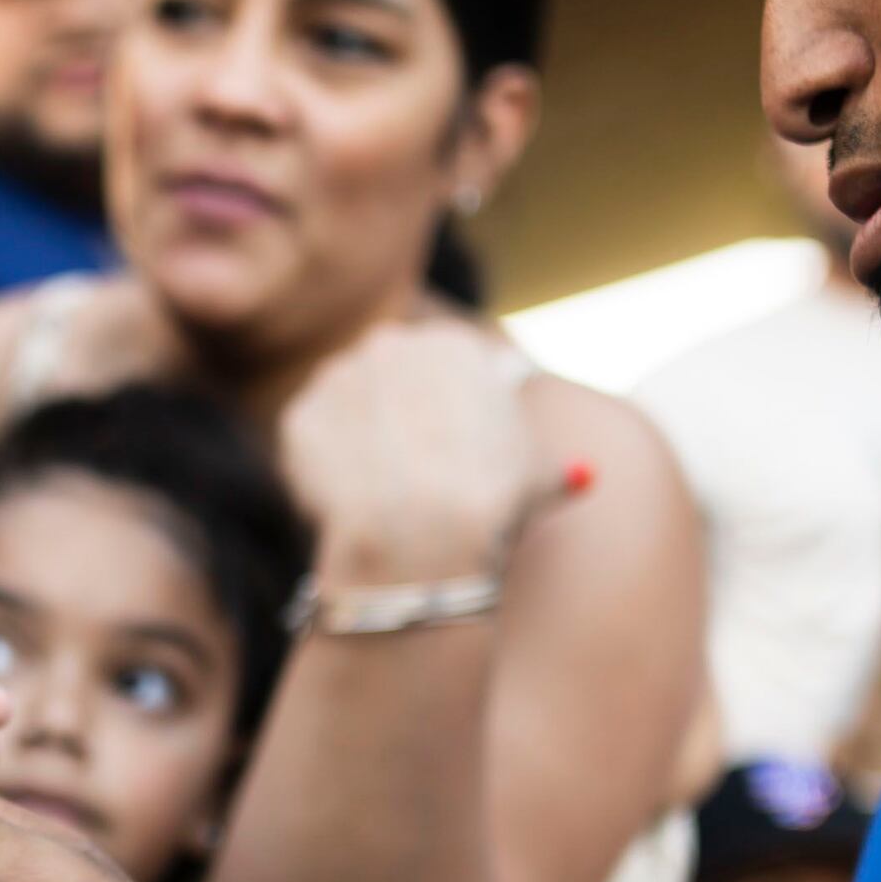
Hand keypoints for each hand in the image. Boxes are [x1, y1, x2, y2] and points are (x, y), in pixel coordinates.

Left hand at [277, 320, 565, 586]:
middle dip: (400, 423)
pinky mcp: (299, 419)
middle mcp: (390, 344)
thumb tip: (581, 476)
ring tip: (383, 496)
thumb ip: (554, 466)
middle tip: (415, 478)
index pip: (446, 373)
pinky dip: (325, 472)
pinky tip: (350, 505)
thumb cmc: (489, 502)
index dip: (450, 419)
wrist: (420, 536)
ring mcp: (338, 377)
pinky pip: (312, 445)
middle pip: (393, 383)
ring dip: (361, 444)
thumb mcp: (537, 478)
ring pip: (350, 410)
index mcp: (452, 345)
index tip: (454, 456)